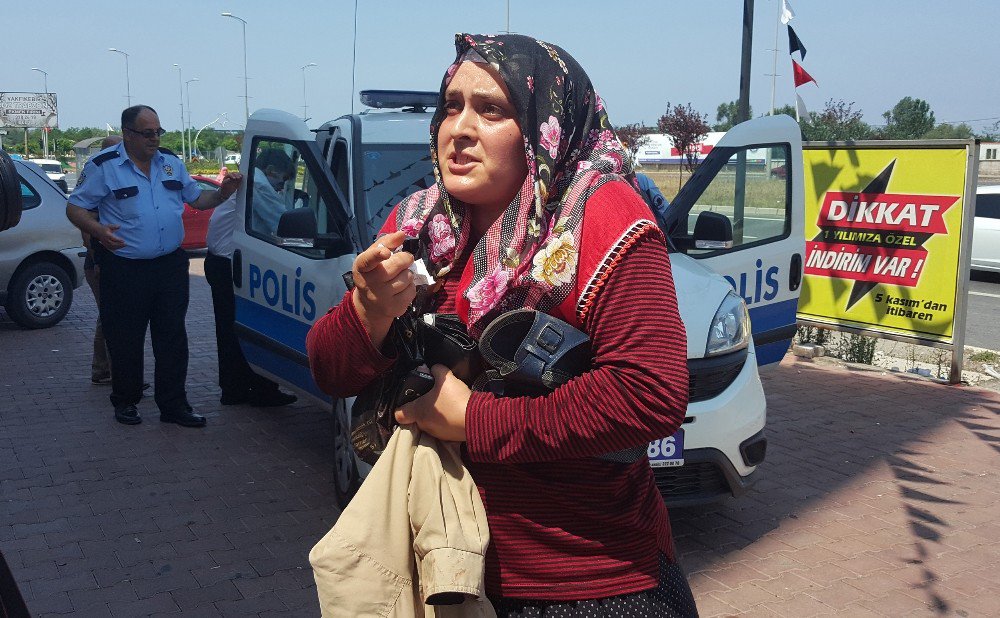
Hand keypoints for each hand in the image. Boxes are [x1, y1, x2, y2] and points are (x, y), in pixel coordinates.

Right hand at [95, 224, 124, 249]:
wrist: (97, 231)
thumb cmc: (105, 228)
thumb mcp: (109, 226)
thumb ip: (114, 226)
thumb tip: (119, 226)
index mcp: (107, 235)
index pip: (113, 238)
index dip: (118, 240)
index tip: (123, 240)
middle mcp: (105, 239)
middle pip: (113, 243)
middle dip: (119, 244)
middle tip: (125, 244)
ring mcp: (105, 243)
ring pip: (112, 246)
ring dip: (118, 247)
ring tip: (124, 245)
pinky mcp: (105, 245)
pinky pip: (110, 248)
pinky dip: (115, 248)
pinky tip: (120, 247)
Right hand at [218, 172, 242, 198]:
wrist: (226, 194)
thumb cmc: (231, 189)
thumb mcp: (236, 185)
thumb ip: (238, 181)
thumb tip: (242, 177)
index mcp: (232, 178)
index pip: (235, 174)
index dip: (238, 174)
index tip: (241, 176)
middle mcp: (228, 177)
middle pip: (232, 173)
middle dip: (236, 175)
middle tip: (239, 177)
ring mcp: (225, 180)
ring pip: (227, 175)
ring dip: (231, 176)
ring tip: (234, 178)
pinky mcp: (223, 183)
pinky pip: (224, 181)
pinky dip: (226, 180)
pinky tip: (229, 179)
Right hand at [352, 231, 415, 345]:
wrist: (370, 306)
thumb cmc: (374, 274)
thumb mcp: (374, 257)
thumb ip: (387, 243)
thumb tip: (401, 234)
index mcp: (362, 267)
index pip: (368, 260)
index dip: (378, 255)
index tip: (386, 252)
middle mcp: (369, 283)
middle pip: (397, 264)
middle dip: (405, 258)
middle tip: (404, 260)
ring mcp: (381, 298)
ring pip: (408, 277)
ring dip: (408, 274)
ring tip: (399, 277)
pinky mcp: (394, 308)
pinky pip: (412, 290)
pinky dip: (410, 287)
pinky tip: (401, 289)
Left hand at [395, 365, 469, 441]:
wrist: (476, 419)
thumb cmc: (455, 400)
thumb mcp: (446, 378)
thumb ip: (437, 370)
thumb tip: (435, 368)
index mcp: (418, 412)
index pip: (399, 414)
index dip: (402, 406)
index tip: (410, 399)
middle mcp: (424, 425)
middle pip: (417, 417)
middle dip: (423, 408)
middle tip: (432, 398)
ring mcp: (437, 434)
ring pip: (431, 424)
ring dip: (436, 416)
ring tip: (447, 405)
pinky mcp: (449, 438)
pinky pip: (444, 428)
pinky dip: (448, 422)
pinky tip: (455, 412)